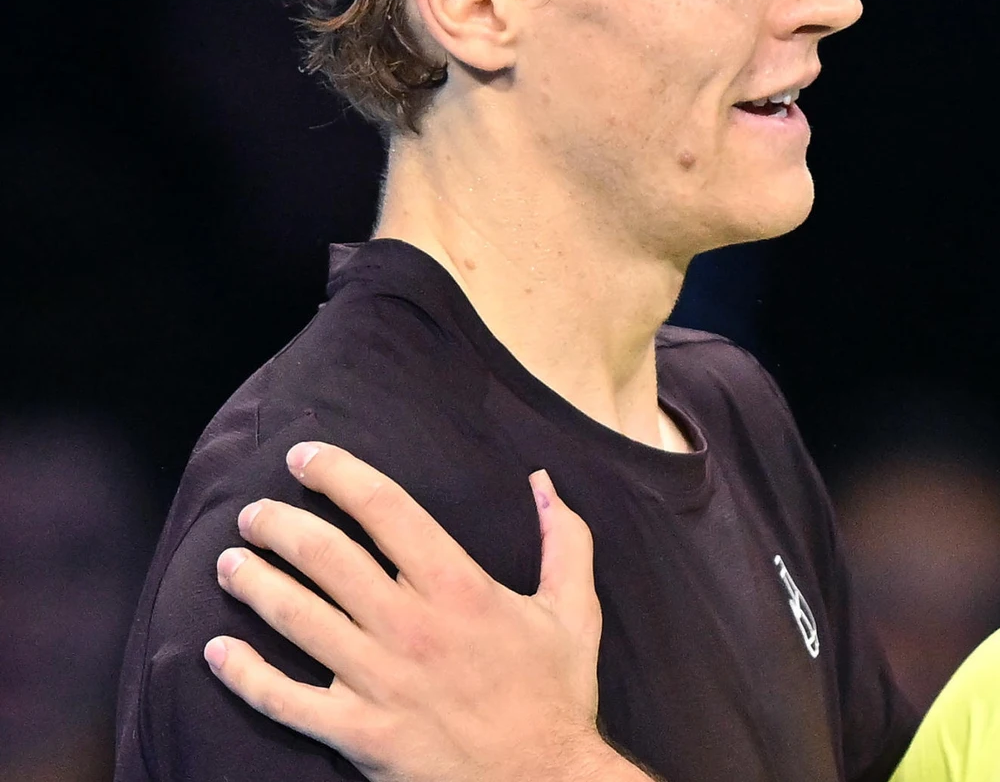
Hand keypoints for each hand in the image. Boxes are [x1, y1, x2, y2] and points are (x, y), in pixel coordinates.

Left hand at [204, 441, 650, 781]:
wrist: (545, 781)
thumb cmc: (556, 696)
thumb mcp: (575, 611)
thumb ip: (565, 540)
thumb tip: (545, 481)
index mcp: (459, 588)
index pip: (385, 509)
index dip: (337, 473)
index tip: (305, 458)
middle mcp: (410, 626)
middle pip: (325, 555)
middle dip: (278, 524)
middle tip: (254, 513)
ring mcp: (378, 681)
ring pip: (295, 617)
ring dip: (252, 582)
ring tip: (229, 561)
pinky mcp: (358, 732)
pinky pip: (282, 700)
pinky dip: (242, 674)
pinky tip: (216, 650)